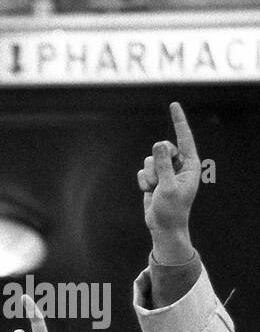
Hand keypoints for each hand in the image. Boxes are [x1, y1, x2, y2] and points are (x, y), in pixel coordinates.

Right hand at [139, 101, 199, 260]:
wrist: (163, 226)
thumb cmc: (171, 209)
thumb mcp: (168, 185)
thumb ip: (164, 164)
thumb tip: (159, 143)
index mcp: (190, 164)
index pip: (184, 137)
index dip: (179, 121)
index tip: (173, 104)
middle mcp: (179, 164)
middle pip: (162, 148)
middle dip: (156, 163)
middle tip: (160, 179)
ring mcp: (166, 171)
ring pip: (149, 160)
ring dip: (149, 176)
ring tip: (156, 189)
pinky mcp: (154, 178)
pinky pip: (142, 171)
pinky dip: (143, 182)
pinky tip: (150, 192)